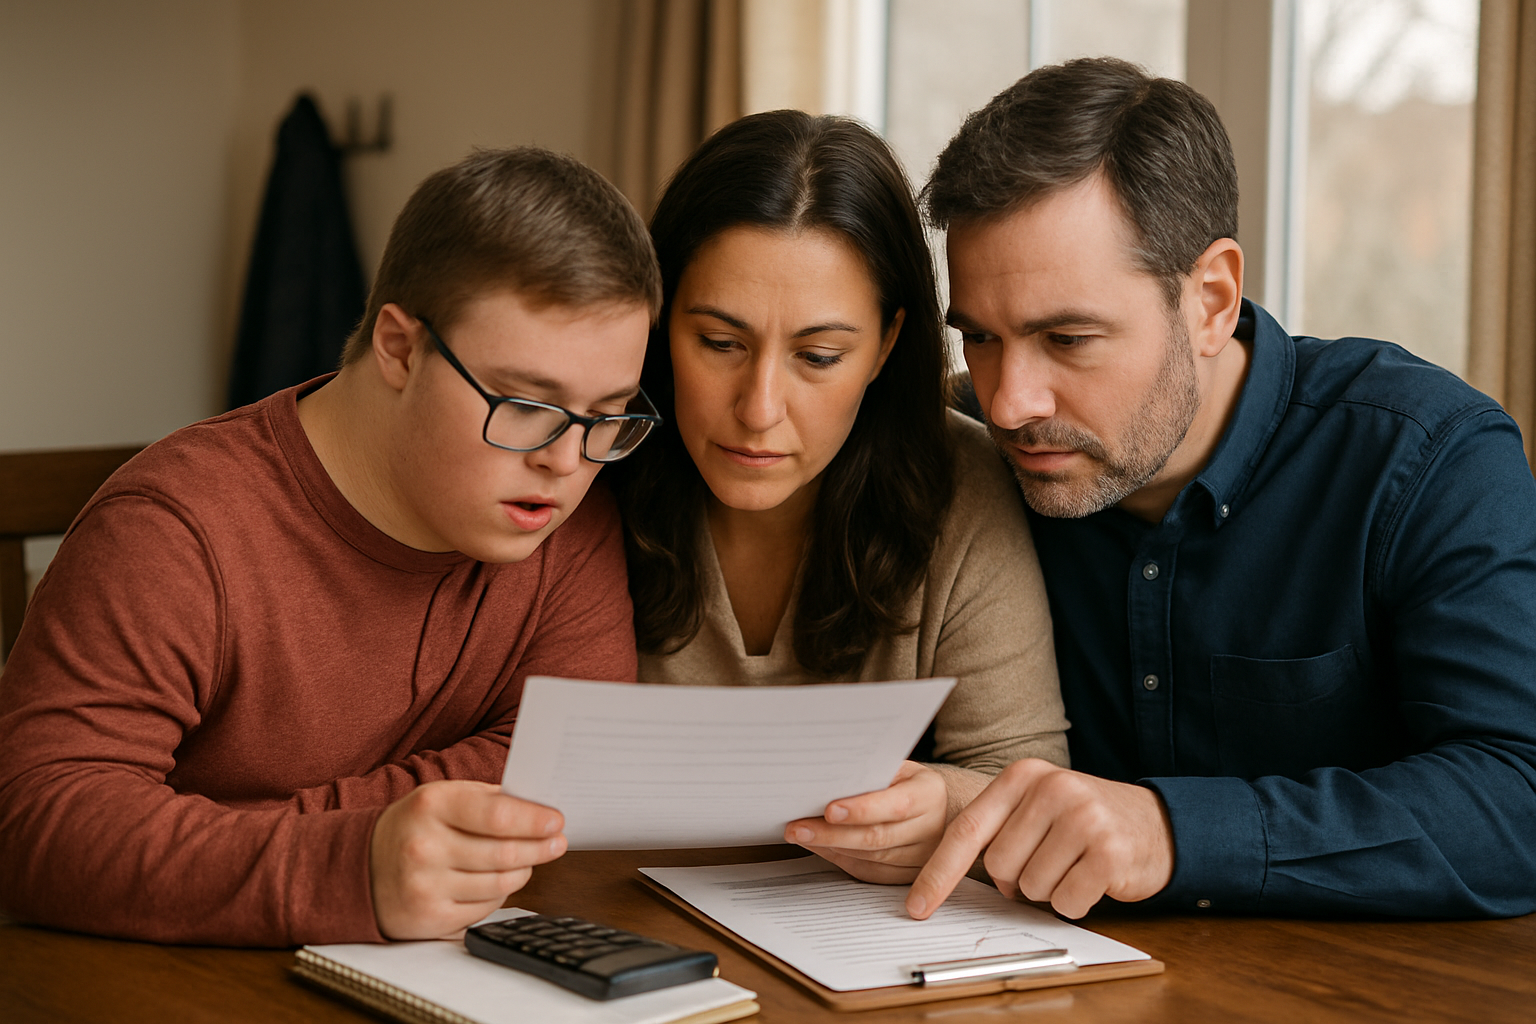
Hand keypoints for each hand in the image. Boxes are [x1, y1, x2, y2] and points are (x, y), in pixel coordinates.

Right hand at [369, 780, 566, 939]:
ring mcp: (426, 885)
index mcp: (431, 805)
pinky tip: (495, 881)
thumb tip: (538, 809)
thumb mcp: (440, 798)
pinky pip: (486, 908)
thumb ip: (487, 799)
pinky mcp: (430, 918)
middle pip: (505, 853)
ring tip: (527, 860)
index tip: (557, 821)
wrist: (358, 869)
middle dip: (540, 848)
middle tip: (557, 843)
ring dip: (523, 871)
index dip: (534, 820)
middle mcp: (425, 846)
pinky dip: (500, 894)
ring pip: (501, 883)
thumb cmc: (413, 827)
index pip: (497, 815)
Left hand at [783, 761, 948, 883]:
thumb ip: (870, 772)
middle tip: (798, 828)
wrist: (934, 806)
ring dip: (831, 847)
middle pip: (878, 837)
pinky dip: (841, 860)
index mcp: (929, 794)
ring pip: (871, 859)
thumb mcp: (896, 767)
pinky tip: (820, 847)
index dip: (862, 810)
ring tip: (801, 834)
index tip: (829, 810)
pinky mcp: (908, 876)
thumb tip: (826, 778)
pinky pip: (870, 873)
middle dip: (832, 834)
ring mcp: (923, 857)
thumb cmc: (905, 782)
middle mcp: (930, 828)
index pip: (896, 805)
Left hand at [906, 759, 1173, 919]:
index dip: (938, 873)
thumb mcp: (1037, 808)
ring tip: (1075, 863)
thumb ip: (997, 831)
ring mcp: (1083, 817)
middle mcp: (1052, 788)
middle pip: (1000, 866)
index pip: (967, 829)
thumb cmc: (1084, 820)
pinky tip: (1094, 878)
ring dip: (1050, 889)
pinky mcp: (1109, 851)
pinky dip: (1076, 902)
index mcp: (1024, 776)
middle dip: (1018, 879)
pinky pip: (1067, 902)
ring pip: (1031, 888)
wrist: (1157, 824)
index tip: (917, 906)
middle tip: (1051, 860)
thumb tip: (950, 880)